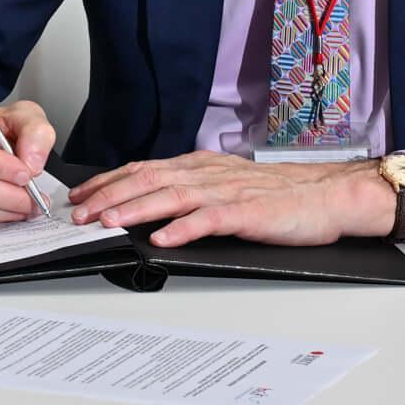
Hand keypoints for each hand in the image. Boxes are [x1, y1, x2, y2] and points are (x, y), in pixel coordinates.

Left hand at [67, 152, 384, 247]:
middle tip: (78, 212)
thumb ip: (192, 189)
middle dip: (108, 195)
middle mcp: (207, 173)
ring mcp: (225, 191)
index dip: (108, 181)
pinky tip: (162, 239)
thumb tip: (152, 202)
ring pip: (170, 195)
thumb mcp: (225, 184)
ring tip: (107, 222)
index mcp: (199, 165)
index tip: (81, 194)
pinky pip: (209, 220)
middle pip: (148, 179)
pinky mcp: (246, 213)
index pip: (143, 169)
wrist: (325, 195)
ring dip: (135, 209)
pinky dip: (182, 228)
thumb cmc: (278, 195)